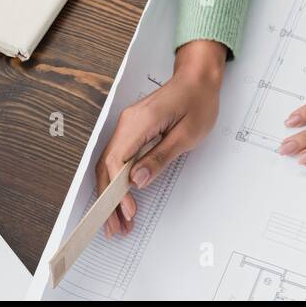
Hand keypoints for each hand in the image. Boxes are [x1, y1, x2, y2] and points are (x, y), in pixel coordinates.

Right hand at [95, 38, 225, 237]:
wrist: (198, 77)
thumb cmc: (198, 101)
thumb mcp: (186, 134)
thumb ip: (160, 157)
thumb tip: (138, 180)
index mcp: (139, 122)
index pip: (117, 162)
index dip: (118, 191)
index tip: (127, 211)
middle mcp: (127, 123)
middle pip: (107, 166)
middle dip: (108, 200)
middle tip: (115, 228)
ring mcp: (127, 126)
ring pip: (110, 165)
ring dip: (110, 194)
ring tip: (117, 222)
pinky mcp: (132, 130)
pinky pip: (118, 157)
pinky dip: (117, 180)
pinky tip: (122, 198)